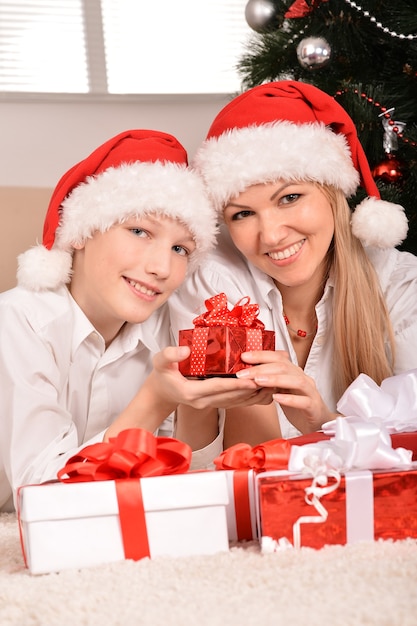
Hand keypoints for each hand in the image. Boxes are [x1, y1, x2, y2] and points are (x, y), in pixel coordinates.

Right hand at [151, 346, 273, 409]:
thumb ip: (170, 355)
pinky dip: (248, 397)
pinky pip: (234, 403)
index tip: (253, 378)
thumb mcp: (159, 362)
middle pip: (231, 396)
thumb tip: (185, 350)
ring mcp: (209, 405)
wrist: (160, 392)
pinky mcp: (214, 404)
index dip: (236, 383)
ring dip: (253, 394)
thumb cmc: (161, 375)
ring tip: (271, 384)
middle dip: (251, 388)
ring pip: (235, 402)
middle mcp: (202, 402)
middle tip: (269, 379)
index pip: (218, 387)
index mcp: (191, 392)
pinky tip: (261, 390)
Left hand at [236, 350, 334, 432]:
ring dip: (275, 379)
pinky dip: (289, 399)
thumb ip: (271, 379)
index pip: (278, 358)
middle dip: (262, 368)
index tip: (244, 357)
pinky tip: (276, 397)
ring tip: (258, 381)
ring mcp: (310, 392)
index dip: (261, 355)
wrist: (318, 423)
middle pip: (284, 367)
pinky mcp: (313, 407)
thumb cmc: (298, 406)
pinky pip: (303, 401)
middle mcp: (303, 378)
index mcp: (294, 372)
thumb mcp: (282, 389)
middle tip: (244, 373)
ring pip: (295, 381)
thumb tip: (249, 371)